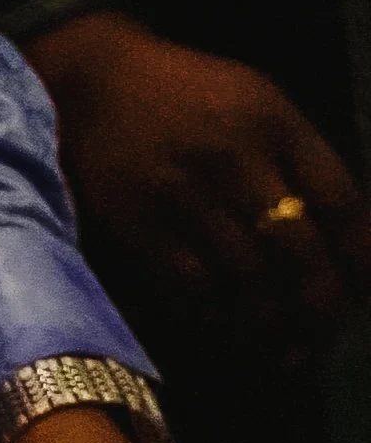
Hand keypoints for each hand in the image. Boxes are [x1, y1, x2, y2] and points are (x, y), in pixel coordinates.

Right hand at [23, 14, 370, 346]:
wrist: (98, 89)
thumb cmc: (188, 101)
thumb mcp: (255, 107)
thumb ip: (295, 161)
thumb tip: (337, 239)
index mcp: (273, 125)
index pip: (337, 201)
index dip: (358, 258)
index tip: (360, 296)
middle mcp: (233, 158)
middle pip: (296, 250)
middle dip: (317, 308)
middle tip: (320, 344)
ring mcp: (184, 196)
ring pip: (246, 279)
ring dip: (269, 325)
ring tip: (282, 353)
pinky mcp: (141, 227)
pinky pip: (192, 286)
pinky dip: (217, 316)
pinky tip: (228, 329)